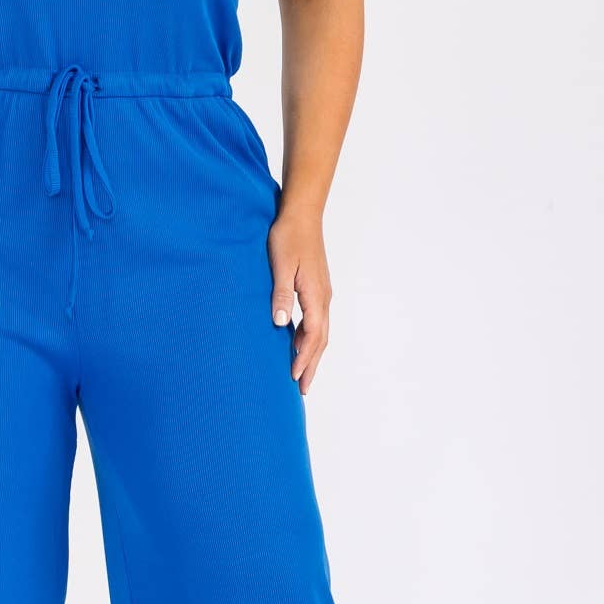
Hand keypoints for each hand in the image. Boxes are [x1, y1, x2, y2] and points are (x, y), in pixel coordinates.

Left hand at [267, 206, 331, 393]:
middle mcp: (323, 297)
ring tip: (301, 372)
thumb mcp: (280, 266)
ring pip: (320, 331)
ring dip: (311, 353)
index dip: (303, 359)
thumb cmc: (288, 237)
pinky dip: (309, 337)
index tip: (293, 378)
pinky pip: (316, 320)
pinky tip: (296, 342)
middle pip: (320, 340)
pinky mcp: (317, 287)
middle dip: (311, 365)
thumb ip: (280, 295)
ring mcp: (322, 292)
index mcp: (315, 296)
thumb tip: (280, 324)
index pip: (312, 337)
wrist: (302, 215)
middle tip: (302, 388)